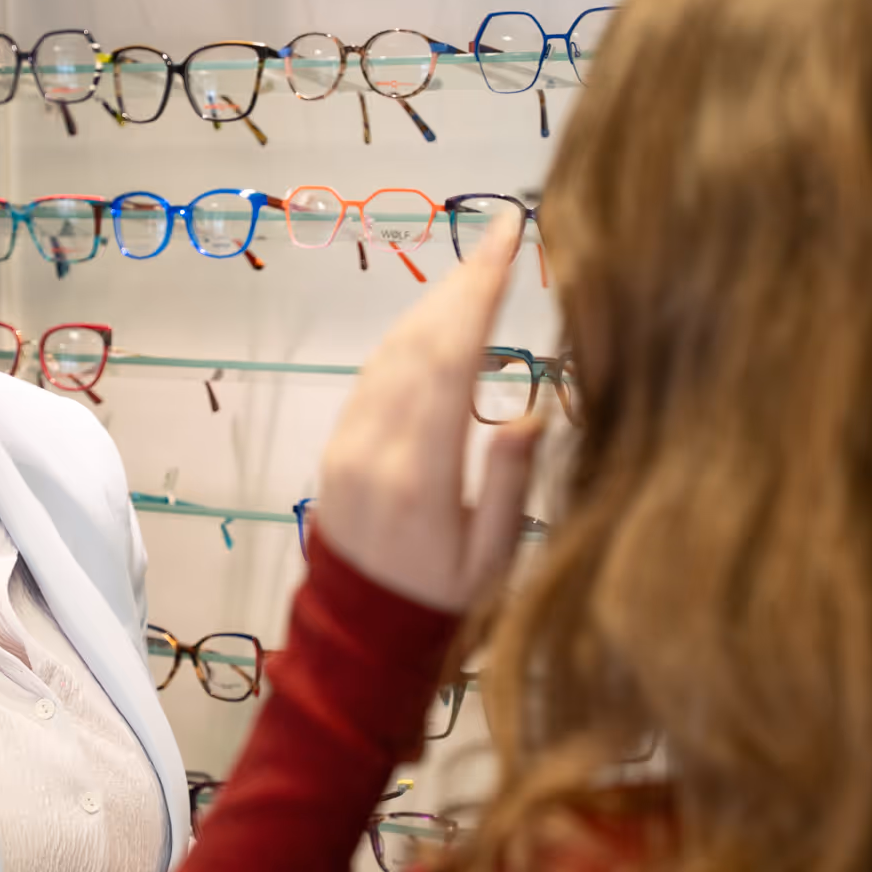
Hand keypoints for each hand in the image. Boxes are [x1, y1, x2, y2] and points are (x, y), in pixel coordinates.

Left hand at [313, 216, 542, 612]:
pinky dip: (409, 338)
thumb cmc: (444, 601)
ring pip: (392, 351)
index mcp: (421, 475)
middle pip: (419, 342)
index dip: (478, 293)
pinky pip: (373, 374)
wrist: (359, 636)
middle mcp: (376, 448)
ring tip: (479, 269)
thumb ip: (510, 482)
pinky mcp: (338, 444)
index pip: (450, 361)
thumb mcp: (493, 557)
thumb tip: (533, 409)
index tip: (506, 240)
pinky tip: (440, 322)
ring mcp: (349, 443)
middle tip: (499, 235)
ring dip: (434, 304)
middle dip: (460, 282)